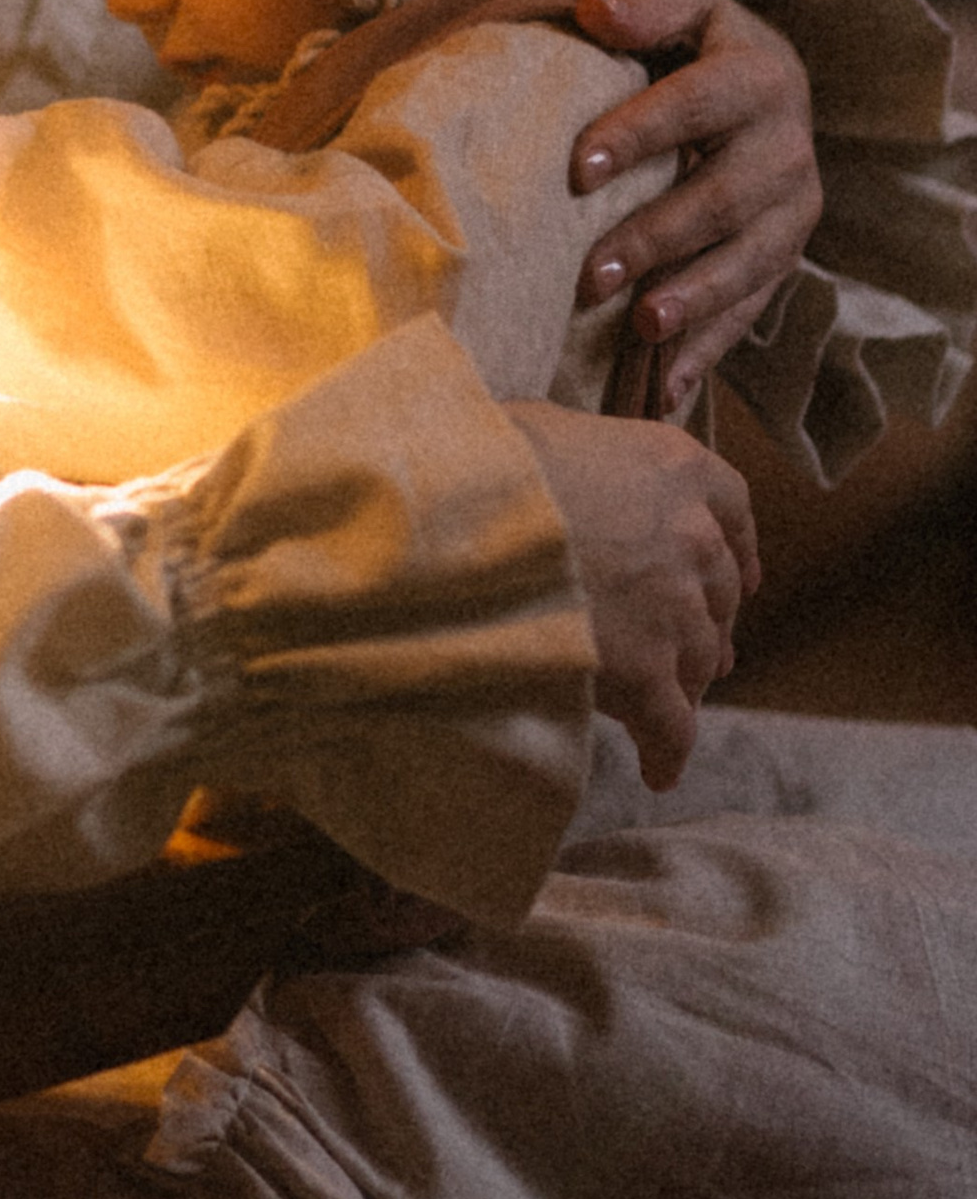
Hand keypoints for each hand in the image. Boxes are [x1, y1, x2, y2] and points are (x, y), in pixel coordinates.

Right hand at [507, 399, 757, 788]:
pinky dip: (667, 749)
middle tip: (693, 649)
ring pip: (701, 659)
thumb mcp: (541, 428)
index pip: (733, 507)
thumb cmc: (485, 462)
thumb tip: (563, 460)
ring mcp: (673, 608)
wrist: (460, 522)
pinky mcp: (645, 671)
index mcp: (675, 468)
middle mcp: (691, 537)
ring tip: (666, 707)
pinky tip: (658, 770)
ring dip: (687, 682)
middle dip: (706, 621)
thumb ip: (582, 450)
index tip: (738, 570)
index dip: (737, 545)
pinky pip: (671, 724)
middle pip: (719, 592)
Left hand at [567, 0, 822, 410]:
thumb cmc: (695, 44)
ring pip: (750, 262)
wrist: (758, 84)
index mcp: (760, 75)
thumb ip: (647, 3)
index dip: (642, 133)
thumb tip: (596, 12)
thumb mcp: (682, 5)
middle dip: (659, 236)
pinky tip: (666, 387)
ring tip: (640, 326)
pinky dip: (710, 349)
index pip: (700, 103)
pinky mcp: (783, 257)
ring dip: (694, 299)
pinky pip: (752, 309)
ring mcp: (792, 210)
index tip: (578, 169)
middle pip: (726, 197)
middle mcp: (788, 146)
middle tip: (593, 275)